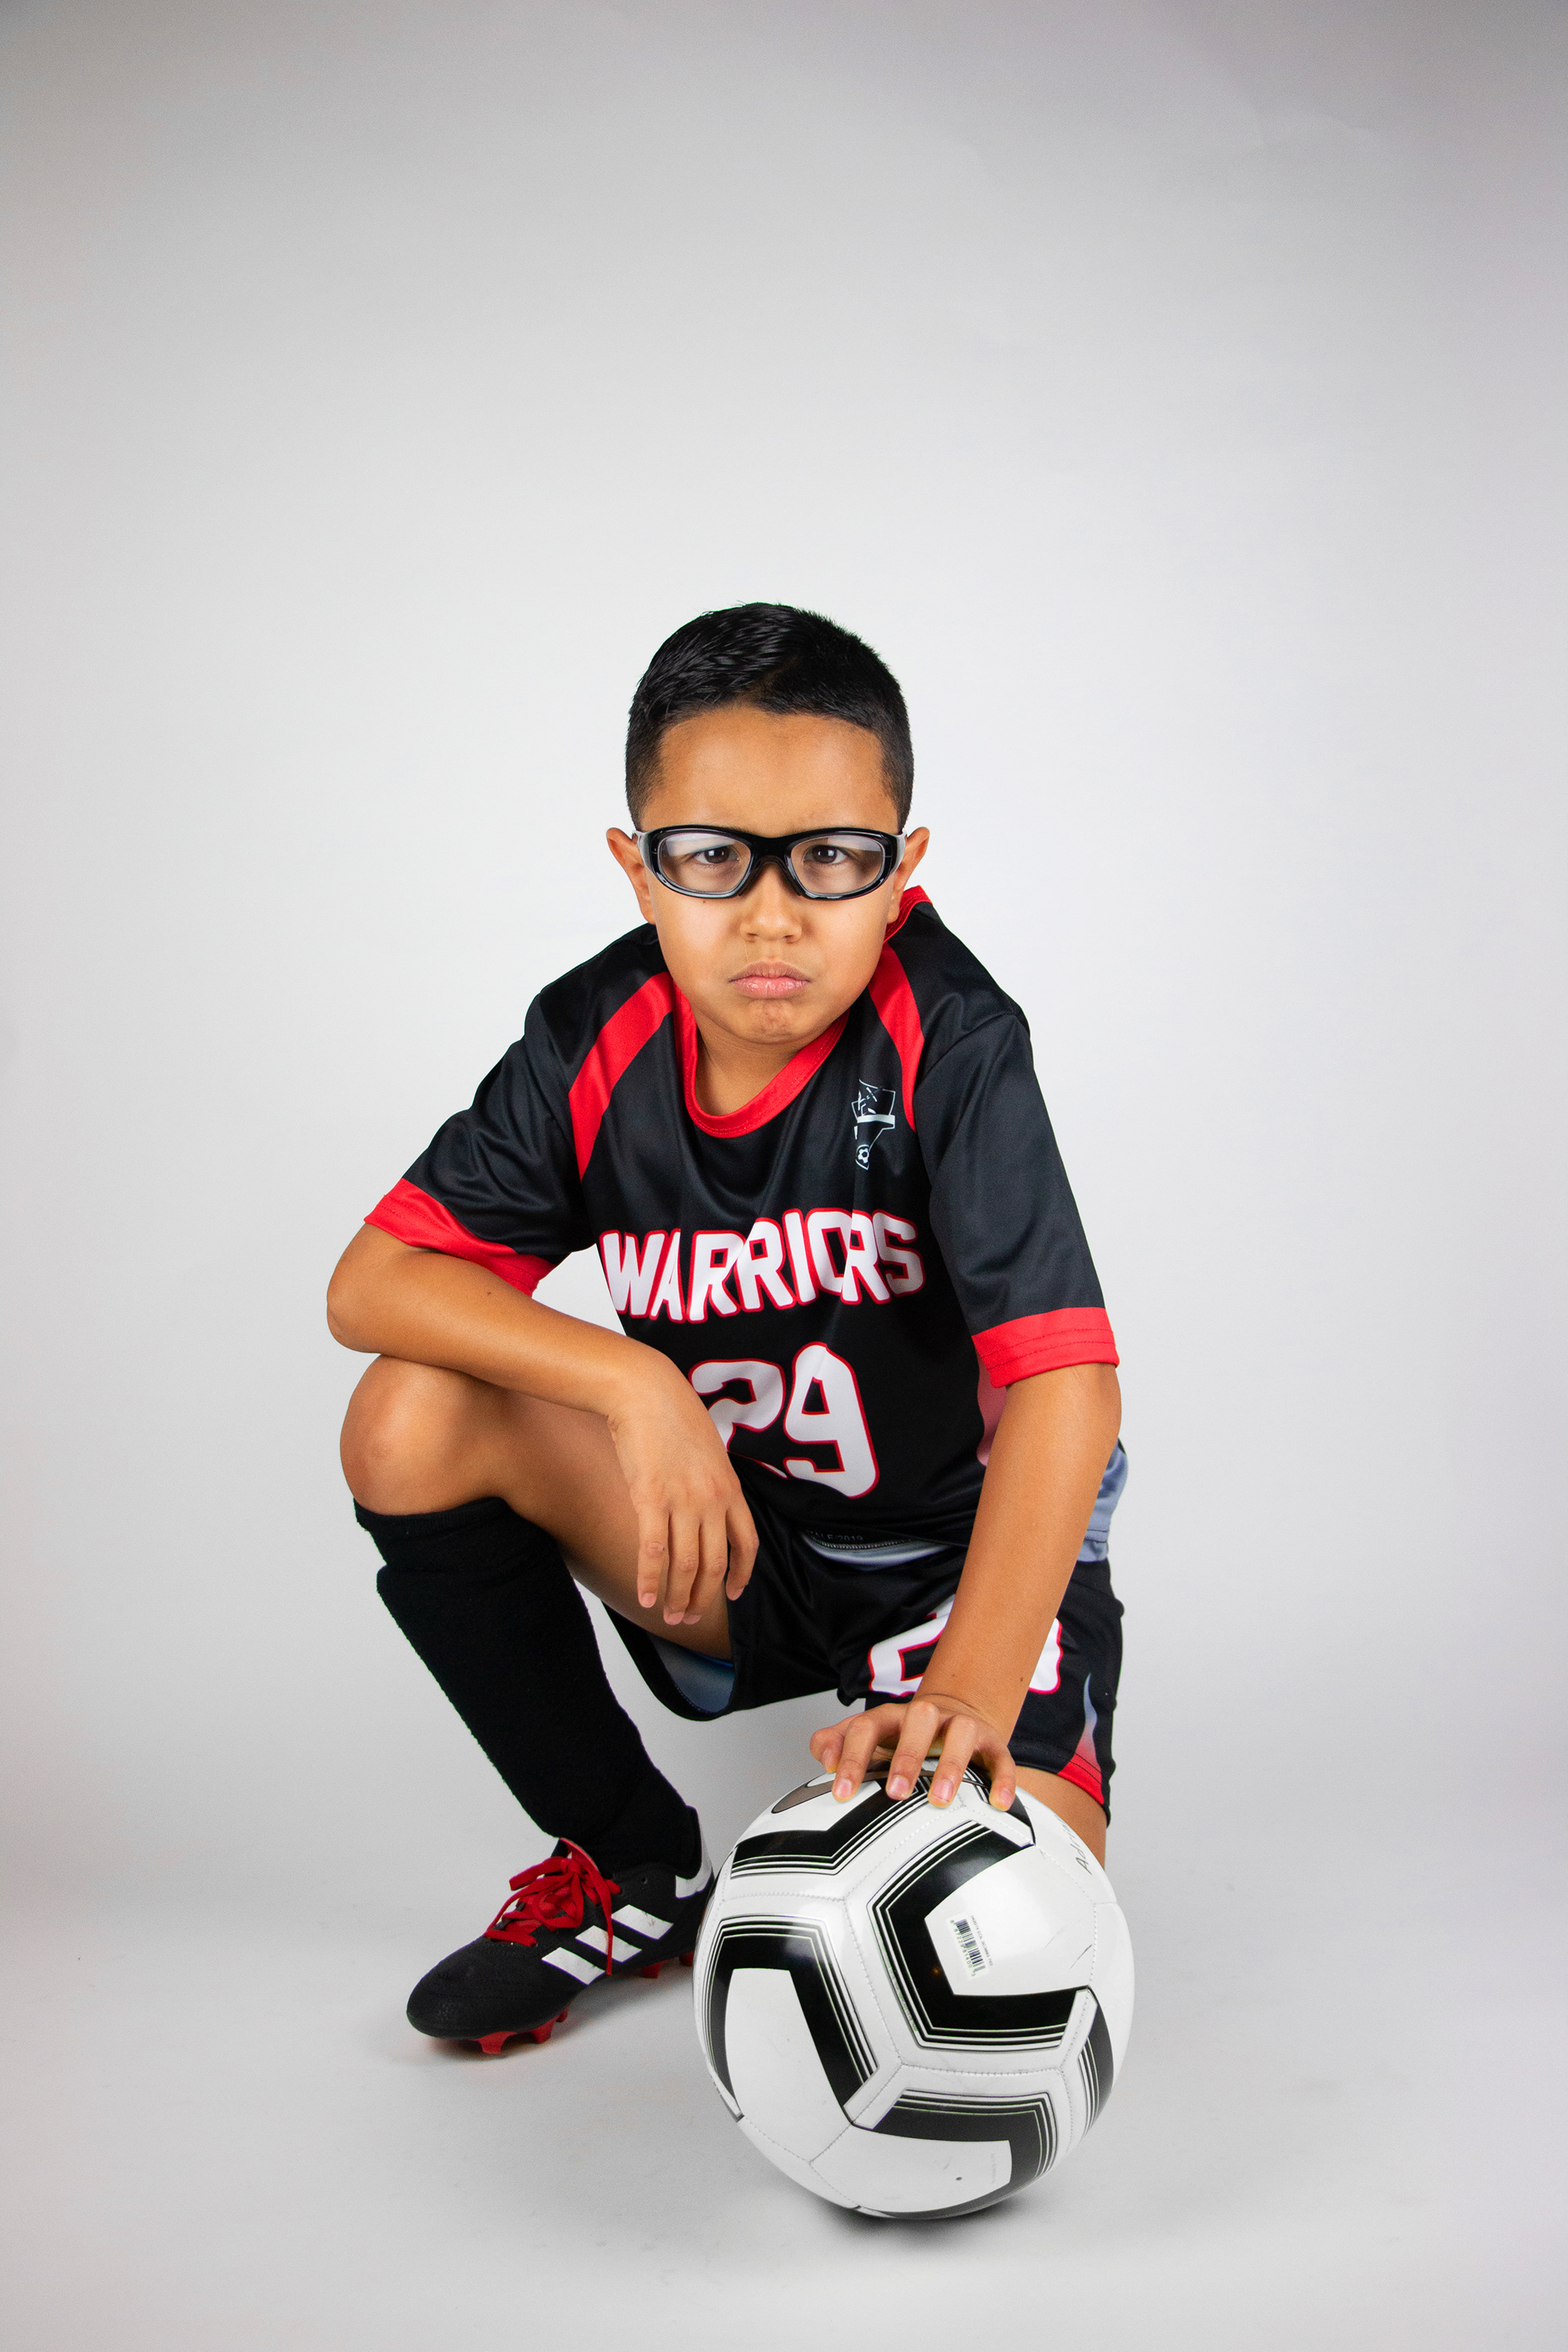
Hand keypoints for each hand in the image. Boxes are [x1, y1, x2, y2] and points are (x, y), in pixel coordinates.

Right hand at [605, 1362, 758, 1625]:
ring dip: (678, 1596)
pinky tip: (645, 1598)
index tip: (732, 1593)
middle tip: (691, 1617)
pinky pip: (653, 1552)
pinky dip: (650, 1580)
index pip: (746, 1543)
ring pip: (685, 1565)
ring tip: (670, 1616)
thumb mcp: (708, 1450)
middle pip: (714, 1563)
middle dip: (704, 1596)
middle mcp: (711, 1499)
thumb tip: (706, 1506)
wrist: (646, 1391)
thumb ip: (712, 1482)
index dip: (741, 1574)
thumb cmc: (672, 1414)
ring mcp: (682, 1501)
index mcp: (729, 1487)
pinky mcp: (650, 1500)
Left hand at [809, 1689, 1018, 1810]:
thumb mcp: (868, 1739)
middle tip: (894, 1793)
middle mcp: (926, 1716)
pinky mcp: (992, 1743)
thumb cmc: (901, 1740)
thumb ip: (836, 1743)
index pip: (866, 1727)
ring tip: (940, 1800)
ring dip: (951, 1765)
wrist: (955, 1716)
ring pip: (960, 1734)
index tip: (841, 1795)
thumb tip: (823, 1756)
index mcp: (889, 1717)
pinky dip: (1002, 1779)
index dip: (852, 1759)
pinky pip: (1000, 1758)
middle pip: (916, 1720)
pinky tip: (998, 1803)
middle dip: (906, 1756)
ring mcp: (961, 1726)